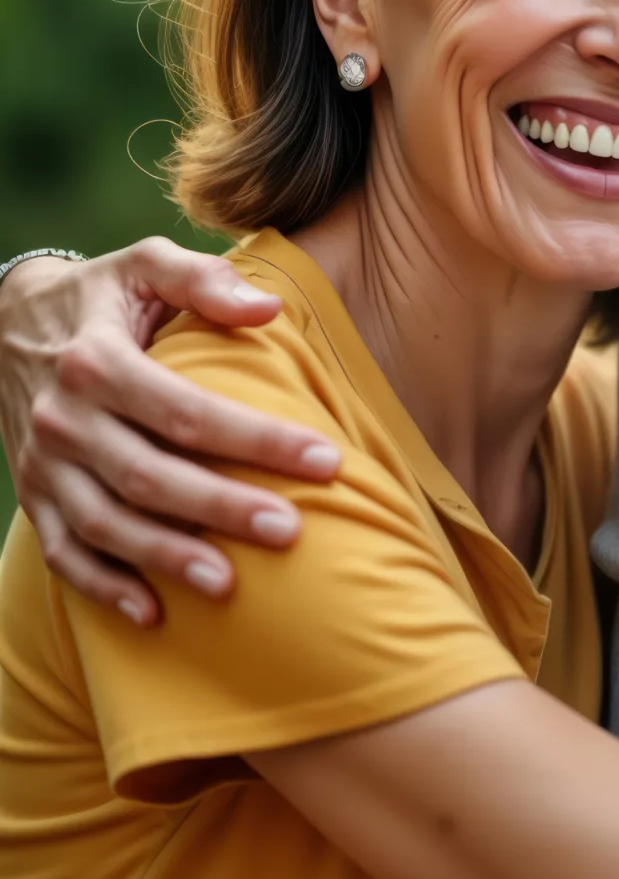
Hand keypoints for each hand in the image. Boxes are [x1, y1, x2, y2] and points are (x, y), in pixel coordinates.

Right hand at [1, 240, 339, 625]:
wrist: (7, 320)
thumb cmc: (105, 294)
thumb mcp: (145, 265)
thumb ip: (203, 280)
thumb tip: (268, 309)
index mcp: (97, 361)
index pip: (188, 410)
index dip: (258, 437)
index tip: (326, 461)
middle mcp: (64, 418)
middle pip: (149, 475)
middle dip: (220, 507)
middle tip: (290, 531)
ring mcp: (43, 464)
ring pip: (105, 523)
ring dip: (164, 557)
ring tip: (228, 585)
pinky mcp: (34, 494)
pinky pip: (63, 551)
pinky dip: (102, 587)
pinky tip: (153, 614)